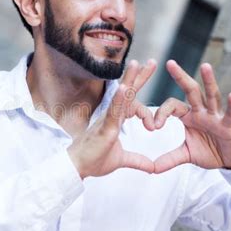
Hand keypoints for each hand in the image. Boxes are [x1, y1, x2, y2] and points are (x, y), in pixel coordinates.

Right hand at [68, 60, 156, 178]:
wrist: (78, 168)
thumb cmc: (94, 160)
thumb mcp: (121, 160)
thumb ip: (137, 160)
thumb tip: (152, 168)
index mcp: (116, 119)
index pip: (131, 99)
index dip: (140, 87)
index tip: (150, 75)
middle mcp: (111, 115)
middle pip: (128, 92)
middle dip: (140, 76)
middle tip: (152, 61)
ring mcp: (107, 120)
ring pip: (121, 97)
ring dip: (129, 80)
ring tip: (137, 63)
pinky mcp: (104, 128)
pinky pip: (113, 112)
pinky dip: (118, 99)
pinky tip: (124, 87)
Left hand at [153, 60, 230, 172]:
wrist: (229, 160)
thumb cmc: (209, 151)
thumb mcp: (186, 155)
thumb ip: (169, 159)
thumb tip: (151, 168)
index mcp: (189, 116)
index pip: (172, 107)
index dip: (162, 113)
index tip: (154, 126)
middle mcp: (202, 111)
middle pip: (190, 90)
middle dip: (180, 77)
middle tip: (169, 62)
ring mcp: (216, 116)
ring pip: (211, 95)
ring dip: (208, 81)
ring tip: (205, 66)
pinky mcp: (229, 125)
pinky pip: (230, 114)